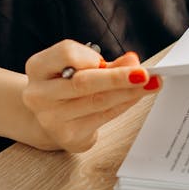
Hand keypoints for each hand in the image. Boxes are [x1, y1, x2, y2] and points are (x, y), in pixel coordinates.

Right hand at [22, 40, 160, 152]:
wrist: (48, 116)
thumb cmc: (66, 84)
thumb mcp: (80, 66)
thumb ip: (105, 63)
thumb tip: (132, 61)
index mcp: (38, 67)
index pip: (66, 54)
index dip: (92, 56)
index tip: (112, 57)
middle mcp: (39, 94)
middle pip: (83, 82)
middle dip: (118, 77)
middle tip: (143, 73)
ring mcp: (51, 118)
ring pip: (97, 101)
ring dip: (128, 92)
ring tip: (150, 84)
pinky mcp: (67, 136)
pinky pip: (102, 117)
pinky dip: (123, 104)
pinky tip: (136, 96)